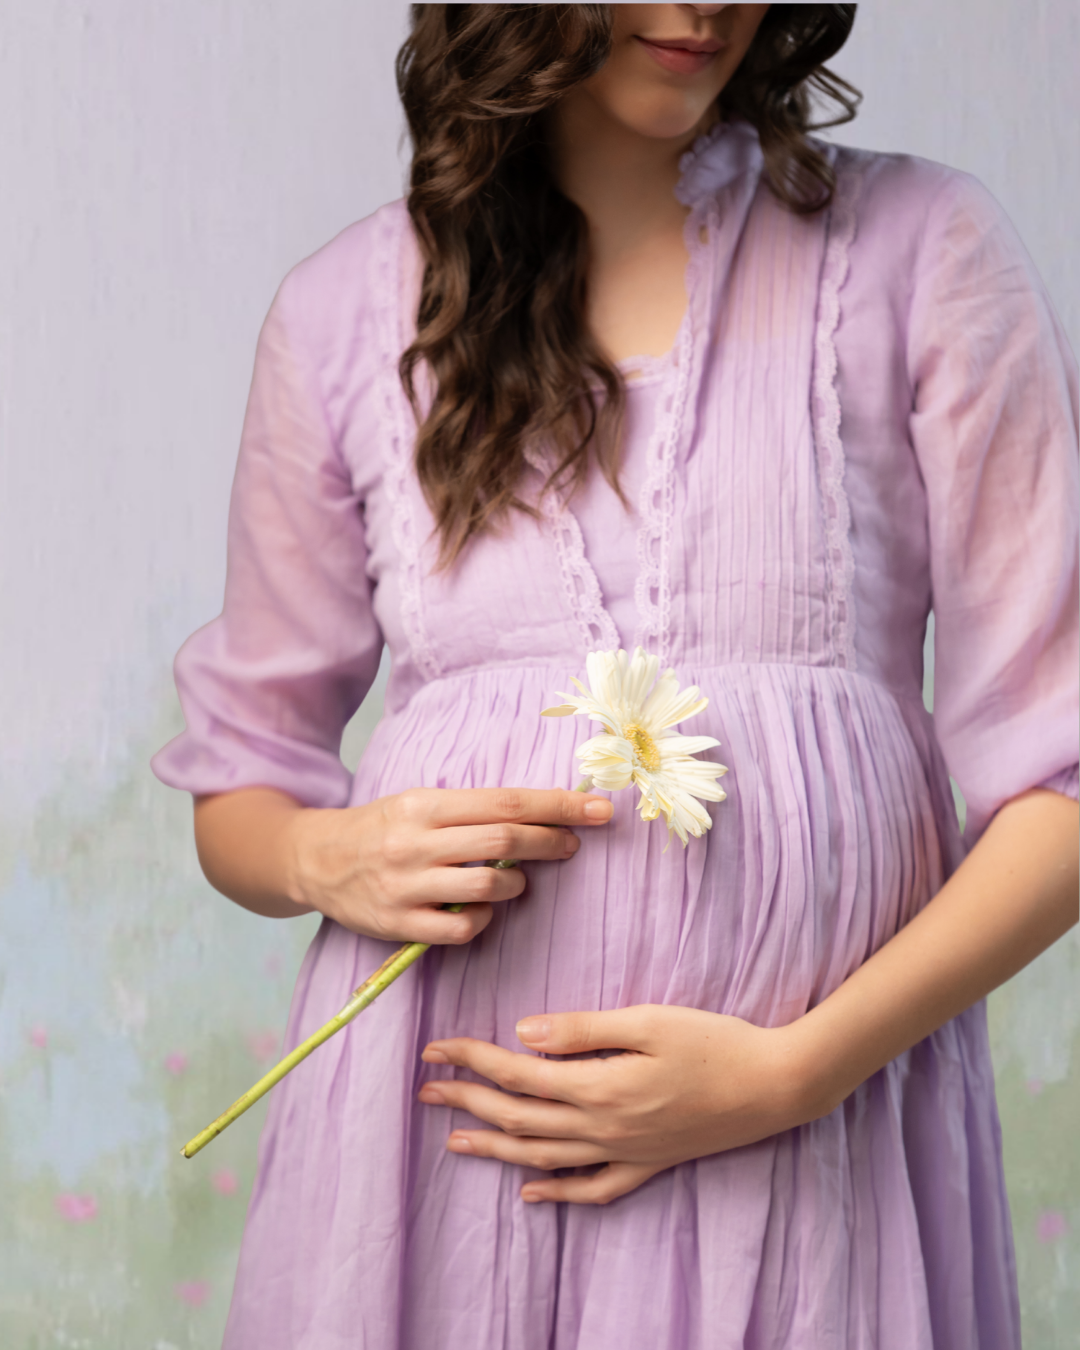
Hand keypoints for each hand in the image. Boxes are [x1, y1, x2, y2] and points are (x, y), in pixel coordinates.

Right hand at [285, 787, 612, 944]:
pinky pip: (461, 928)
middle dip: (550, 841)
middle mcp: (415, 842)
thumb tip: (541, 814)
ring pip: (487, 886)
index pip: (506, 802)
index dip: (558, 806)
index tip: (598, 809)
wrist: (314, 859)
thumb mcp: (419, 803)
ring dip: (516, 884)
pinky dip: (483, 920)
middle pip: (503, 841)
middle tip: (573, 845)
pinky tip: (480, 911)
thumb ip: (471, 811)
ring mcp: (406, 885)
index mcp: (425, 805)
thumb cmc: (381, 828)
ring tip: (515, 880)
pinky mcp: (398, 924)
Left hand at [418, 1004, 824, 1203]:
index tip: (434, 1047)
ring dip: (495, 1148)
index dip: (471, 1059)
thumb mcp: (648, 1020)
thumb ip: (584, 1029)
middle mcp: (603, 1127)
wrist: (773, 1085)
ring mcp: (626, 1151)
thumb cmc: (714, 1041)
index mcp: (598, 1086)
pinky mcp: (649, 1163)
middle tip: (426, 1088)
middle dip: (468, 1100)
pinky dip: (558, 1193)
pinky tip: (532, 1193)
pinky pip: (594, 1188)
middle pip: (519, 1119)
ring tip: (455, 1140)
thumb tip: (525, 1032)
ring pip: (544, 1158)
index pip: (517, 1074)